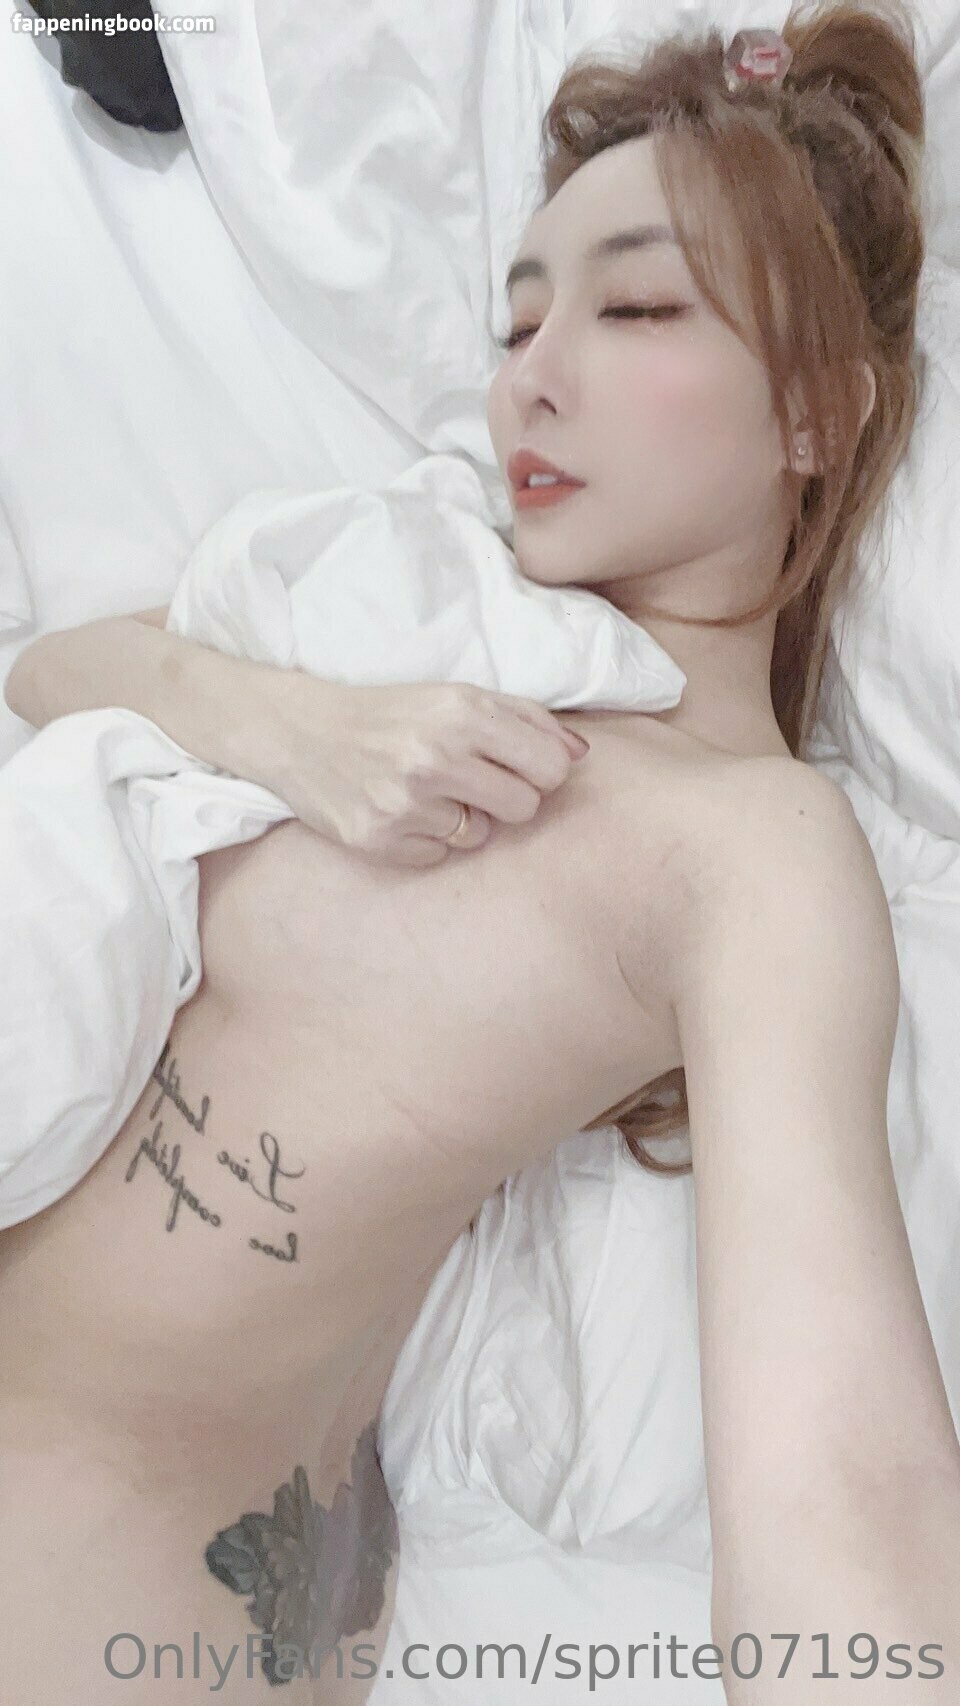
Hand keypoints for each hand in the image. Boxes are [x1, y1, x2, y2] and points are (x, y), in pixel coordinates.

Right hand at [249, 674, 589, 866]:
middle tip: (473, 781)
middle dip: (507, 797)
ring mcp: (405, 803)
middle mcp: (435, 757)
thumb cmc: (391, 713)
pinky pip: (439, 856)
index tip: (519, 765)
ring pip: (481, 836)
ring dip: (463, 818)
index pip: (552, 767)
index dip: (542, 770)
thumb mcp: (457, 697)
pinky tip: (401, 810)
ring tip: (427, 791)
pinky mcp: (379, 839)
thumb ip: (525, 718)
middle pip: (525, 807)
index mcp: (463, 713)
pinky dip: (426, 838)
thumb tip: (580, 754)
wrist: (301, 732)